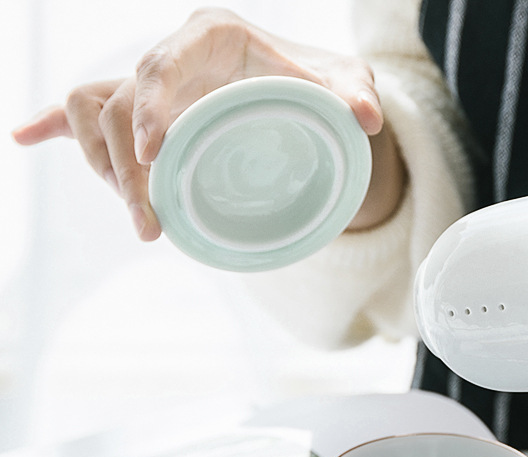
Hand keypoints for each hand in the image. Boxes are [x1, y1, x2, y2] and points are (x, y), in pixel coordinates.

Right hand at [11, 8, 402, 239]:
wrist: (302, 94)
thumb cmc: (320, 85)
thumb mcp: (345, 86)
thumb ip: (356, 95)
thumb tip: (367, 119)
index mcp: (213, 35)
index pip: (163, 65)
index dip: (150, 109)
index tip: (154, 156)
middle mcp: (173, 56)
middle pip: (120, 103)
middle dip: (127, 167)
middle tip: (150, 225)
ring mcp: (152, 84)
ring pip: (97, 115)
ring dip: (105, 168)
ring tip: (142, 218)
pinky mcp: (143, 110)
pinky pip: (83, 110)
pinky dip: (51, 123)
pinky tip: (22, 137)